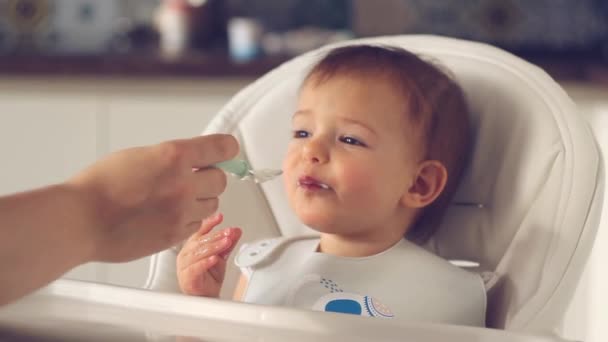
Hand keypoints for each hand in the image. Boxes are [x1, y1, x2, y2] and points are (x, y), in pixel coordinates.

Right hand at [68, 134, 238, 262]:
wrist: (81, 220)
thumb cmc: (99, 188)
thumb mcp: (138, 156)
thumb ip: (170, 158)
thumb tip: (189, 159)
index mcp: (173, 157)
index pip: (221, 147)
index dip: (226, 149)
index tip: (228, 150)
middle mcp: (182, 184)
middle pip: (220, 180)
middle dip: (208, 178)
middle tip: (192, 179)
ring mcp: (181, 212)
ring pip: (212, 205)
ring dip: (200, 200)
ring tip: (175, 200)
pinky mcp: (175, 235)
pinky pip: (196, 225)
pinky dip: (188, 221)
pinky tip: (168, 216)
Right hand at [177, 213, 241, 296]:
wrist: (207, 297)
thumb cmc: (209, 277)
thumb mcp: (222, 256)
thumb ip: (228, 243)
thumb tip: (236, 231)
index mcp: (192, 246)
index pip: (200, 232)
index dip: (209, 223)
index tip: (220, 217)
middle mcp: (186, 254)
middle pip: (201, 241)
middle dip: (217, 235)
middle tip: (229, 232)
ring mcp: (184, 266)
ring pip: (199, 253)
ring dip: (214, 247)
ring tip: (226, 242)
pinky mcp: (187, 277)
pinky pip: (195, 268)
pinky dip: (205, 262)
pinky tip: (214, 258)